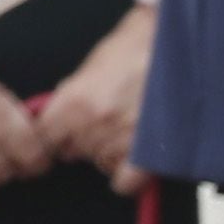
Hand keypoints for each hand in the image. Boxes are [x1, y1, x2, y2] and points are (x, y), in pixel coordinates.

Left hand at [31, 1, 153, 185]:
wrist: (178, 41)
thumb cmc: (135, 45)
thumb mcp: (92, 64)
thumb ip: (71, 93)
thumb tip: (55, 115)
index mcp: (75, 100)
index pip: (45, 137)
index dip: (53, 134)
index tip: (59, 133)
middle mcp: (95, 123)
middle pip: (72, 152)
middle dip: (81, 142)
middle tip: (101, 126)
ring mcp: (124, 138)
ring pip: (99, 163)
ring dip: (107, 153)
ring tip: (123, 133)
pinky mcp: (152, 151)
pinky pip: (126, 182)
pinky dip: (127, 177)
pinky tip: (132, 161)